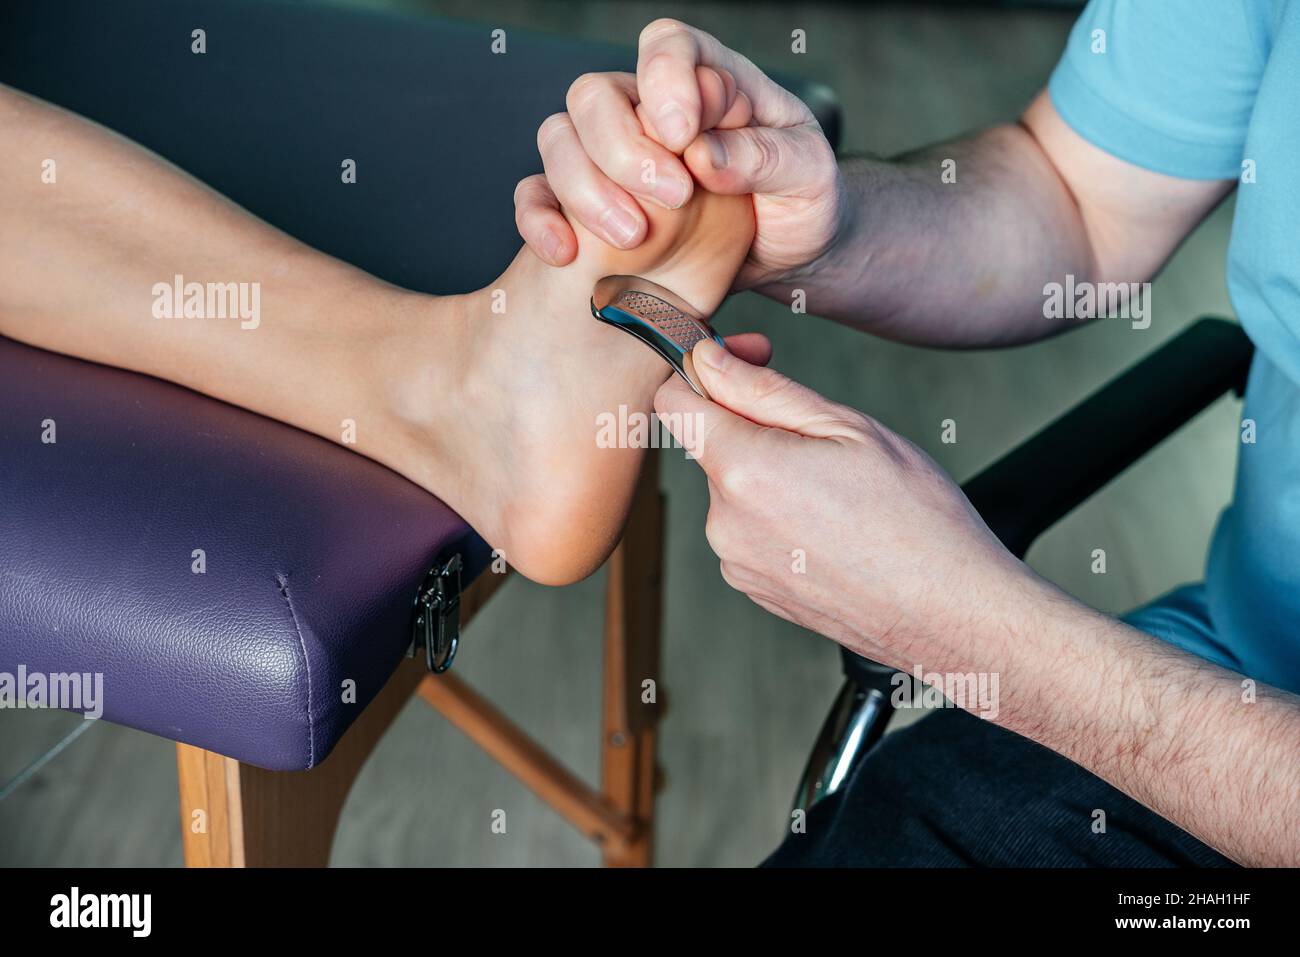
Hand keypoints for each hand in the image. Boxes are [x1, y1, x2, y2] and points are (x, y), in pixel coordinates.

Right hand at [514, 19, 843, 291]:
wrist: (789, 257)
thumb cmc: (803, 200)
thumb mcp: (809, 174)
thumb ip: (765, 157)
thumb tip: (704, 156)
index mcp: (709, 81)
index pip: (667, 47)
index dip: (665, 79)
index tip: (683, 136)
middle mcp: (650, 110)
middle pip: (596, 94)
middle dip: (621, 148)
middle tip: (672, 198)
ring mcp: (613, 158)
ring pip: (559, 141)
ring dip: (584, 189)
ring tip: (634, 237)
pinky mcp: (592, 209)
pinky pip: (540, 199)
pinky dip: (540, 222)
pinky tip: (565, 252)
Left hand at [654, 339, 1030, 665]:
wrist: (951, 612)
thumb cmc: (917, 519)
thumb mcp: (848, 427)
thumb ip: (764, 390)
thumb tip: (708, 360)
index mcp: (743, 470)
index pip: (672, 401)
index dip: (704, 371)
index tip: (745, 365)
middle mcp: (724, 522)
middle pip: (711, 447)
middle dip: (755, 429)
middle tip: (826, 441)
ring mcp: (736, 562)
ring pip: (734, 490)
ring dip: (771, 477)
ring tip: (840, 494)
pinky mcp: (754, 588)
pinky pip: (749, 532)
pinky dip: (780, 519)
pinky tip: (834, 528)